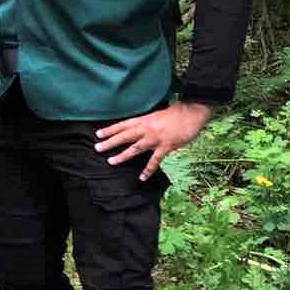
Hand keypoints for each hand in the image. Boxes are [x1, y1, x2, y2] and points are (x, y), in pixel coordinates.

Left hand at [94, 102, 213, 179]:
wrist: (193, 112)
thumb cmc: (177, 113)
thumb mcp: (158, 115)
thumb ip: (148, 123)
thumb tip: (139, 130)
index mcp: (144, 120)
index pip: (123, 125)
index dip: (110, 130)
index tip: (98, 134)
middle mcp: (147, 129)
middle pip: (125, 136)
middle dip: (110, 142)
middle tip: (97, 148)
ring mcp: (156, 138)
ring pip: (135, 148)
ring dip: (122, 155)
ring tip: (111, 162)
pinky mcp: (166, 146)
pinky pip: (155, 160)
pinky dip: (148, 169)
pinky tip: (142, 177)